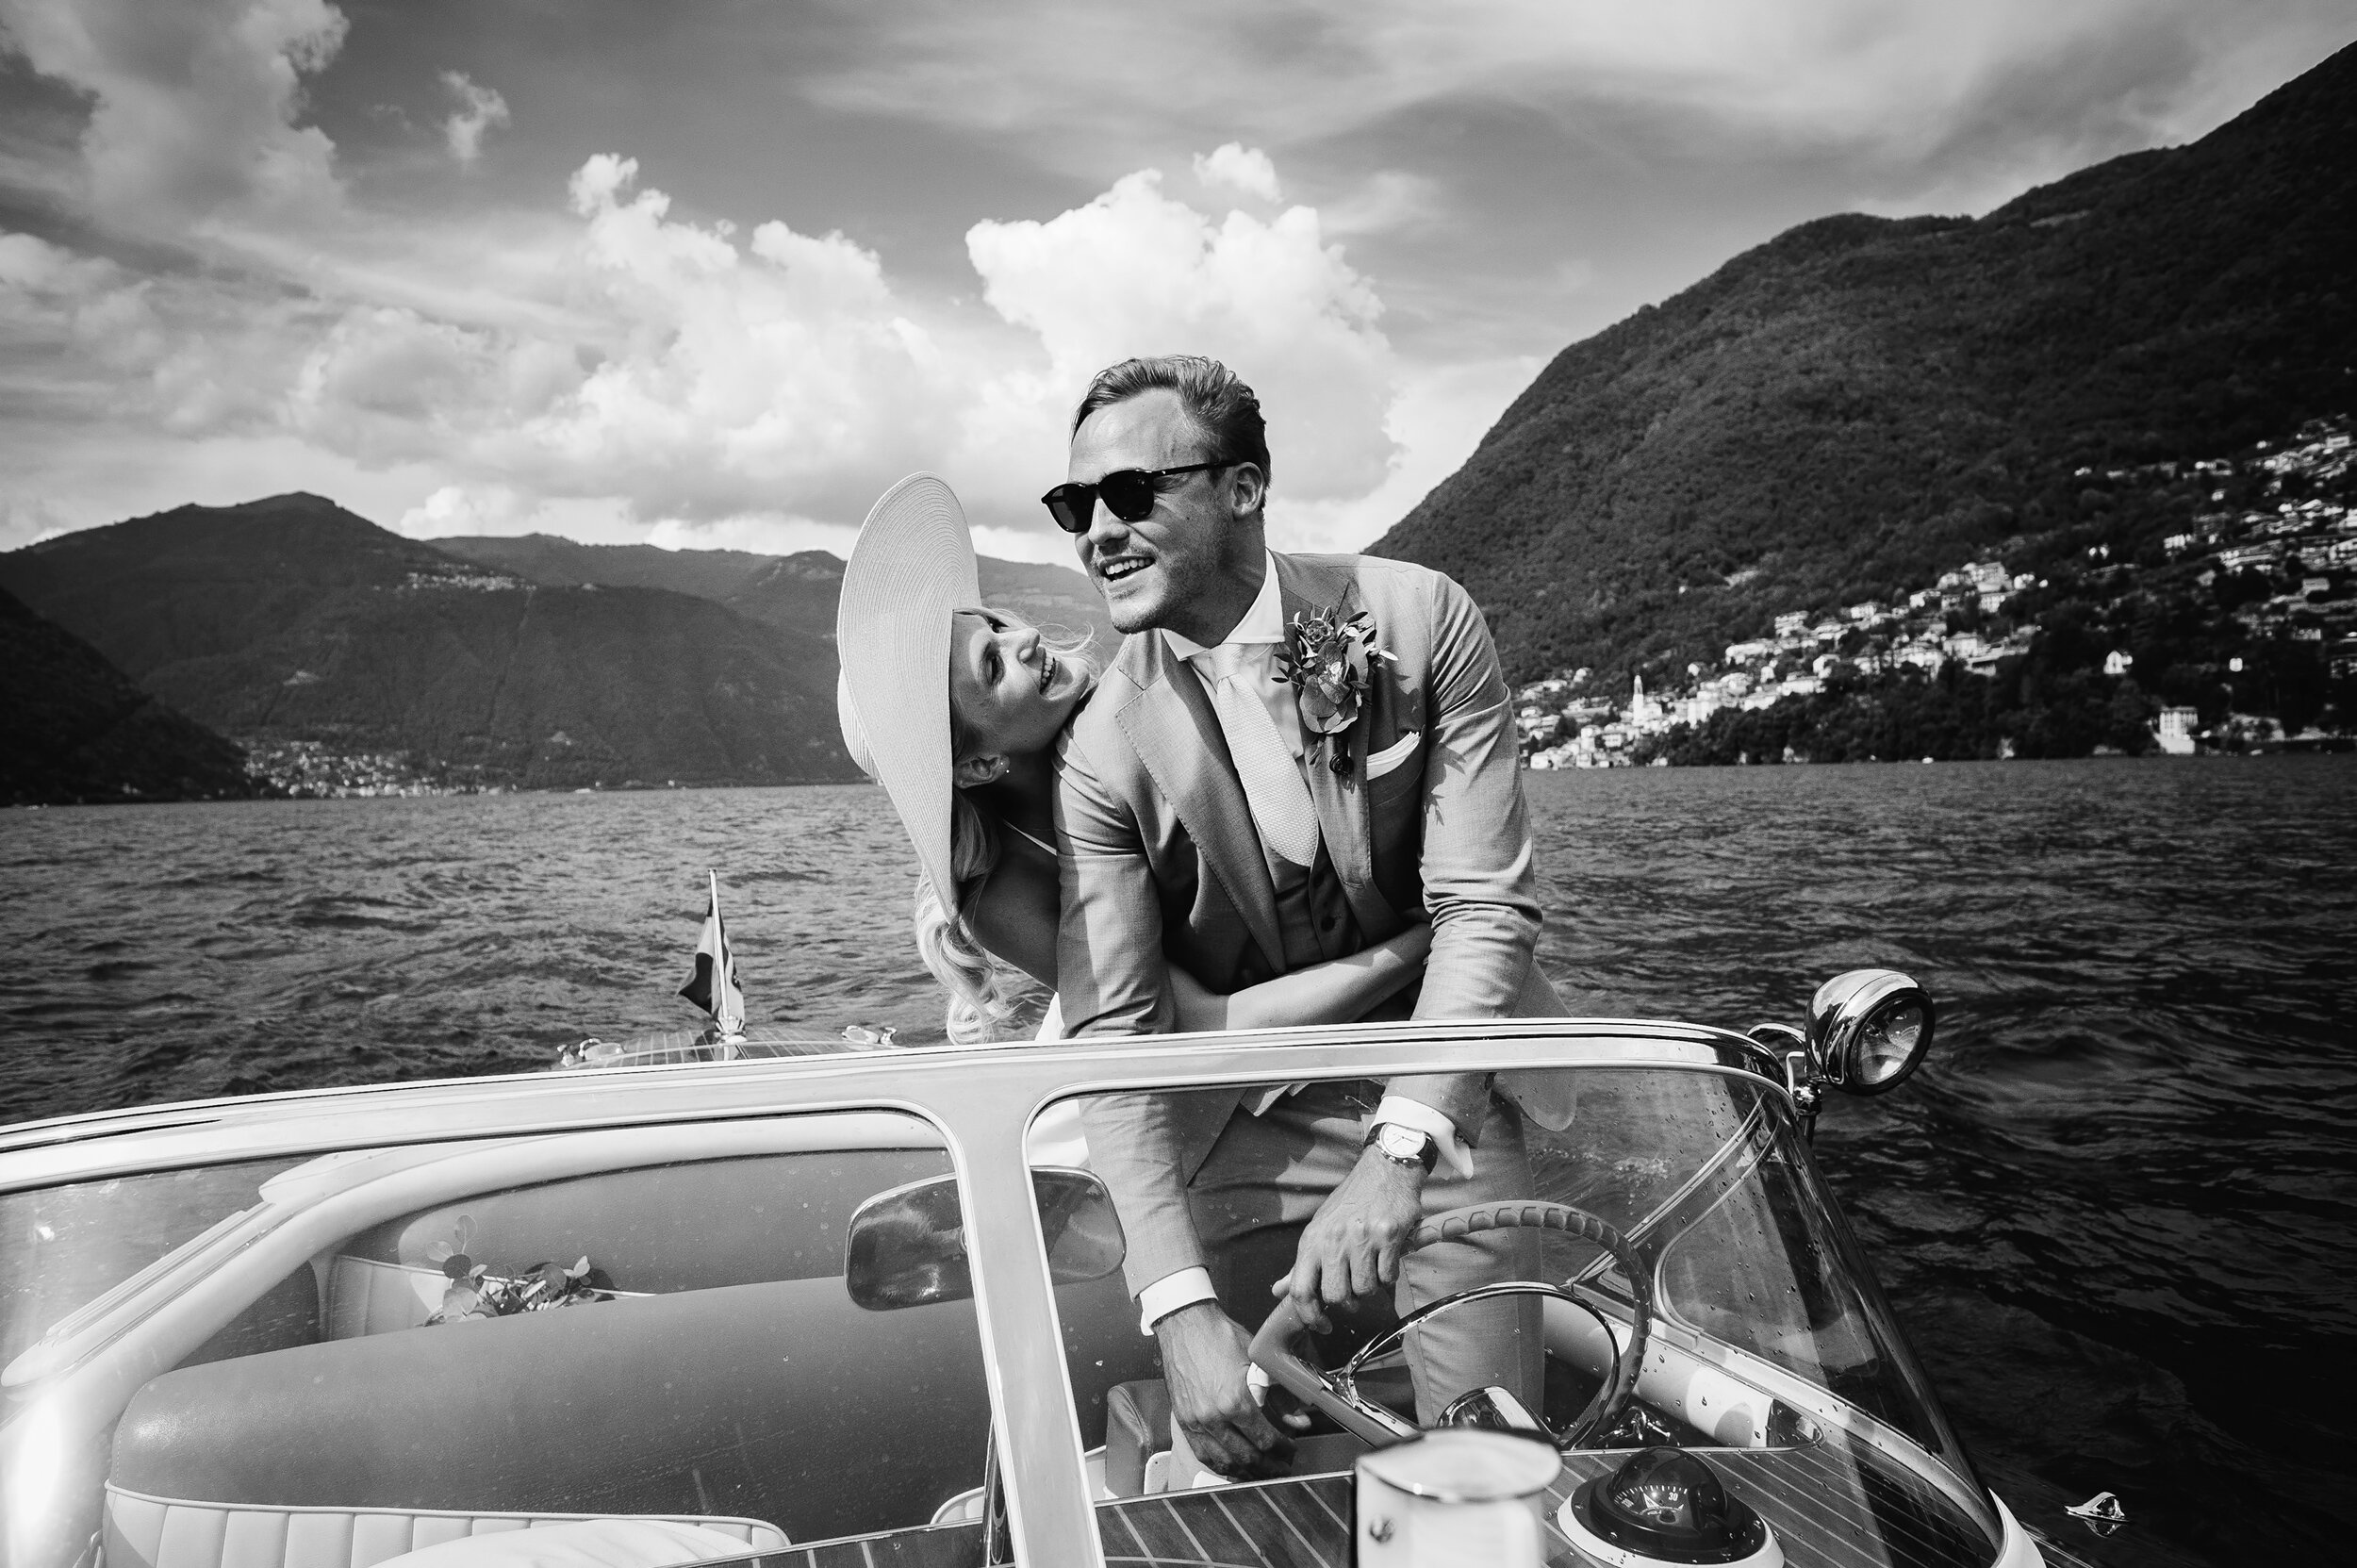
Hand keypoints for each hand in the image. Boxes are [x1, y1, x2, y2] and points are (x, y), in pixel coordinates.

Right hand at [1156, 1301, 1295, 1478]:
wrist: (1185, 1324)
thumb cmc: (1219, 1336)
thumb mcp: (1257, 1362)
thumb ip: (1280, 1396)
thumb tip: (1298, 1421)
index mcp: (1234, 1401)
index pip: (1265, 1440)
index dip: (1282, 1450)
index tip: (1290, 1451)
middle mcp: (1213, 1417)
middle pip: (1246, 1457)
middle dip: (1269, 1467)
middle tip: (1281, 1467)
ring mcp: (1195, 1421)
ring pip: (1224, 1461)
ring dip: (1246, 1471)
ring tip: (1261, 1472)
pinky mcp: (1183, 1421)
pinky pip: (1202, 1454)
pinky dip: (1220, 1464)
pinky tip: (1232, 1465)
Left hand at [1276, 1145, 1423, 1333]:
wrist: (1384, 1171)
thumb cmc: (1350, 1204)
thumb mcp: (1319, 1230)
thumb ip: (1302, 1266)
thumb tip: (1278, 1291)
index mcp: (1311, 1241)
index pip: (1300, 1290)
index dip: (1309, 1316)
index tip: (1321, 1326)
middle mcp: (1333, 1240)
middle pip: (1335, 1296)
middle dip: (1347, 1301)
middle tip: (1354, 1290)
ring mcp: (1361, 1238)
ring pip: (1364, 1290)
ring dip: (1370, 1287)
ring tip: (1371, 1267)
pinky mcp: (1388, 1236)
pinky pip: (1387, 1276)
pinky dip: (1388, 1274)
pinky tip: (1386, 1258)